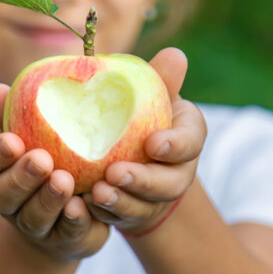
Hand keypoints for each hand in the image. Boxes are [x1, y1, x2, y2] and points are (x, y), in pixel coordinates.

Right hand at [0, 84, 109, 262]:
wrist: (71, 212)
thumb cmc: (49, 158)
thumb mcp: (33, 134)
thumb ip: (16, 113)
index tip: (13, 141)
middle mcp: (9, 201)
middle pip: (3, 194)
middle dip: (21, 177)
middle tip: (42, 160)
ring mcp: (34, 224)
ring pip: (34, 216)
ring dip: (48, 200)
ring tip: (65, 182)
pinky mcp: (63, 240)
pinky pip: (66, 233)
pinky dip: (72, 221)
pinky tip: (81, 206)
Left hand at [83, 48, 205, 235]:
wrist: (136, 153)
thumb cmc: (144, 114)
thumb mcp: (152, 95)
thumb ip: (160, 79)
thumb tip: (175, 55)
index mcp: (187, 138)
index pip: (191, 142)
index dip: (176, 145)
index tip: (153, 143)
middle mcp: (177, 173)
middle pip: (169, 184)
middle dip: (142, 181)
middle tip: (115, 172)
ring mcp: (154, 199)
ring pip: (142, 207)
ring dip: (120, 202)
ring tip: (96, 192)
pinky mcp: (130, 214)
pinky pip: (118, 218)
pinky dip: (101, 214)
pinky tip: (82, 204)